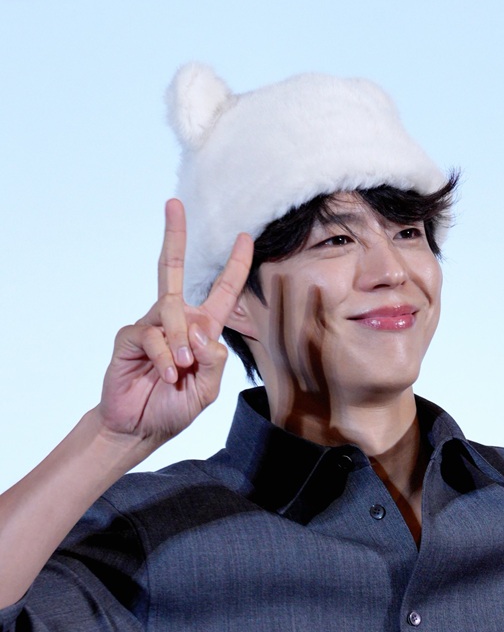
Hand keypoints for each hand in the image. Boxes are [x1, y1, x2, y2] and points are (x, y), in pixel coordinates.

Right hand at [98, 199, 252, 447]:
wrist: (139, 428)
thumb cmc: (174, 408)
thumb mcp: (208, 389)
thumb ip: (213, 360)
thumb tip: (200, 330)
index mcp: (201, 330)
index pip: (221, 292)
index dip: (234, 265)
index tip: (244, 236)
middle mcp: (176, 321)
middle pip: (172, 271)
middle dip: (174, 236)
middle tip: (173, 204)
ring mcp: (151, 326)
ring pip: (172, 313)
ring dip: (180, 343)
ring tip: (179, 371)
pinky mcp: (131, 337)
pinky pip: (152, 335)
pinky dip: (163, 357)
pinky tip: (166, 374)